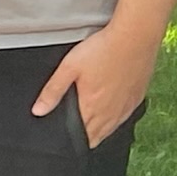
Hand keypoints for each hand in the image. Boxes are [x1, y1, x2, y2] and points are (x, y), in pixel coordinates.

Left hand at [34, 21, 160, 143]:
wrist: (136, 36)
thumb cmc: (103, 49)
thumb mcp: (70, 67)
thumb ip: (53, 91)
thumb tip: (38, 111)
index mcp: (92, 107)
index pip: (81, 137)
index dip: (71, 139)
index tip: (65, 137)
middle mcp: (111, 112)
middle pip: (97, 136)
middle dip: (85, 137)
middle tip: (75, 131)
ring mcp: (127, 105)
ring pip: (112, 128)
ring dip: (101, 129)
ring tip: (91, 125)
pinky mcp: (138, 96)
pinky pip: (125, 116)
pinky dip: (117, 118)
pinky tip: (112, 111)